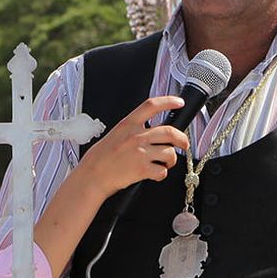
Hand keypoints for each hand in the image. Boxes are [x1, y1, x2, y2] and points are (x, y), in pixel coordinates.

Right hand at [72, 95, 191, 196]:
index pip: (152, 106)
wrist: (92, 175)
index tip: (179, 102)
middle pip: (170, 132)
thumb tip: (153, 131)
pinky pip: (162, 171)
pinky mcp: (142, 169)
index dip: (168, 101)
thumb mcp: (115, 134)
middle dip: (182, 139)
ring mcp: (140, 153)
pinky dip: (162, 174)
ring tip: (165, 163)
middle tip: (184, 144)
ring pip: (170, 153)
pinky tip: (155, 173)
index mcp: (128, 124)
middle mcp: (136, 136)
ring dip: (171, 160)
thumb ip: (133, 130)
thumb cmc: (101, 157)